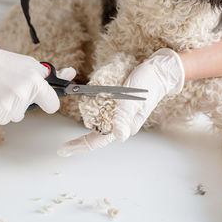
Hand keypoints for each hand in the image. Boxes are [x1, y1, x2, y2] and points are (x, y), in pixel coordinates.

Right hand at [0, 38, 75, 124]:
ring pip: (17, 116)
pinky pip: (4, 119)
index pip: (53, 105)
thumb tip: (71, 73)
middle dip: (25, 101)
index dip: (48, 102)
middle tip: (13, 87)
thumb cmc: (5, 63)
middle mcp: (23, 94)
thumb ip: (52, 75)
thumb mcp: (31, 65)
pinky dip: (0, 111)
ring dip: (11, 107)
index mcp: (35, 82)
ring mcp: (8, 105)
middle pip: (31, 110)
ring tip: (2, 91)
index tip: (43, 100)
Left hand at [57, 48, 184, 156]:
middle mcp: (118, 121)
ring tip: (81, 99)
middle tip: (68, 134)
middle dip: (80, 131)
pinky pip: (99, 103)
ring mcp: (116, 111)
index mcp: (123, 126)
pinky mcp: (115, 100)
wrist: (158, 70)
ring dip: (86, 110)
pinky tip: (90, 92)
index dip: (79, 146)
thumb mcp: (134, 102)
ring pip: (94, 116)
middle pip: (93, 130)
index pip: (97, 140)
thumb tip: (118, 137)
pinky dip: (92, 99)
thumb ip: (124, 118)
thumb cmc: (149, 86)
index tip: (63, 150)